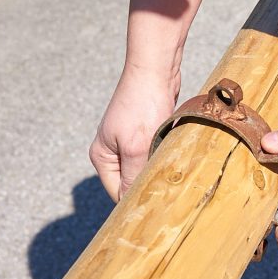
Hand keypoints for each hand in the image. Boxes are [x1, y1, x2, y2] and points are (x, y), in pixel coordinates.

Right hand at [90, 67, 177, 201]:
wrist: (155, 70)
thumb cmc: (143, 106)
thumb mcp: (136, 148)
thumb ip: (132, 177)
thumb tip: (130, 204)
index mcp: (102, 157)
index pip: (117, 192)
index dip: (134, 202)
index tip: (156, 208)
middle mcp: (112, 151)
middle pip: (131, 181)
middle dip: (148, 186)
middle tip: (168, 193)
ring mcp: (129, 141)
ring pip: (144, 168)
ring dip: (157, 171)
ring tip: (173, 174)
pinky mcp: (146, 133)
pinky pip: (154, 155)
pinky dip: (163, 158)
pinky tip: (175, 159)